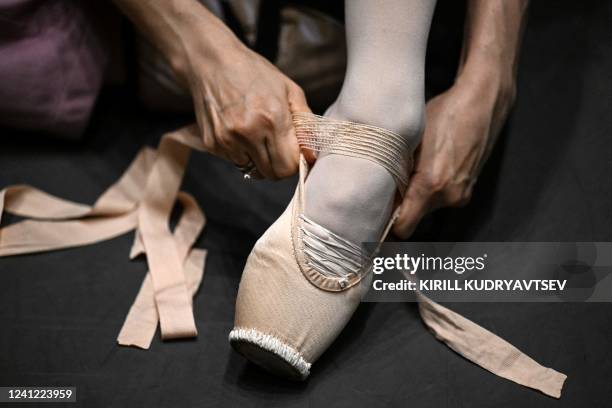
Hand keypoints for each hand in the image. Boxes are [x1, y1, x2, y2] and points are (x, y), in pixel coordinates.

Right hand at [114, 0, 310, 178]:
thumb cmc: (256, 74)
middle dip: (277, 165)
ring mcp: (227, 139)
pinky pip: (234, 162)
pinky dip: (240, 153)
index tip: (292, 150)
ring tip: (255, 132)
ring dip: (258, 159)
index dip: (293, 162)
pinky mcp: (212, 144)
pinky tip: (238, 130)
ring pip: (252, 170)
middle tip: (276, 145)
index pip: (288, 166)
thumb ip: (306, 125)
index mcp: (273, 118)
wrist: (212, 62)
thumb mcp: (290, 91)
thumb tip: (312, 157)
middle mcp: (249, 132)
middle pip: (271, 174)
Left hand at [393, 76, 515, 237]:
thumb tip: (381, 191)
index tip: (376, 219)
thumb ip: (397, 172)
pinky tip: (431, 165)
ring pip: (428, 206)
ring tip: (414, 169)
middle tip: (389, 187)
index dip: (388, 226)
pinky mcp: (469, 187)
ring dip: (418, 195)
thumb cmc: (444, 114)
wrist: (482, 101)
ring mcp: (462, 194)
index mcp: (430, 185)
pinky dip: (433, 188)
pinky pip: (443, 196)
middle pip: (416, 217)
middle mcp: (449, 196)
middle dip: (402, 206)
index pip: (404, 227)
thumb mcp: (411, 141)